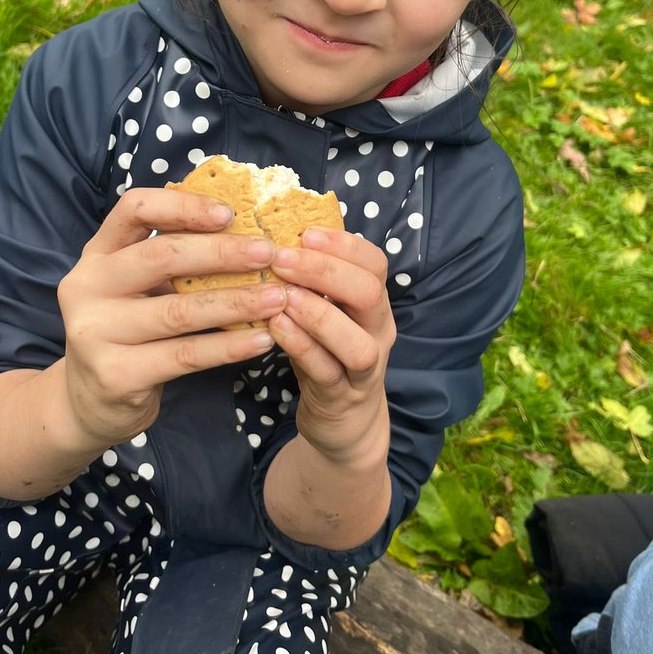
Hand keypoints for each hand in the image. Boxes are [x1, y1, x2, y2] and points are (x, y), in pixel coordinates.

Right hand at [57, 188, 285, 449]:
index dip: (183, 205)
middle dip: (222, 253)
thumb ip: (172, 259)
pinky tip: (261, 340)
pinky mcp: (115, 374)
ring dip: (236, 302)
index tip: (230, 214)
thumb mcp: (137, 286)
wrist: (89, 402)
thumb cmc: (130, 331)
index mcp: (98, 253)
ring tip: (277, 298)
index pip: (134, 208)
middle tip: (268, 254)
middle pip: (161, 256)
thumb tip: (247, 232)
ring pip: (178, 310)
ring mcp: (96, 332)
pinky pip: (185, 355)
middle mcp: (88, 286)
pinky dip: (229, 346)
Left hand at [267, 228, 394, 466]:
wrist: (343, 422)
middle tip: (283, 258)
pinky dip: (301, 347)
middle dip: (325, 271)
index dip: (343, 244)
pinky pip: (326, 371)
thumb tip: (276, 231)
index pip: (375, 263)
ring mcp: (362, 368)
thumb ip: (312, 280)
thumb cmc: (326, 353)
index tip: (305, 232)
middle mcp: (376, 331)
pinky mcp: (340, 397)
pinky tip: (275, 327)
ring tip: (282, 295)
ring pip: (356, 341)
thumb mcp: (326, 312)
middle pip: (369, 293)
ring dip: (318, 313)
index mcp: (373, 303)